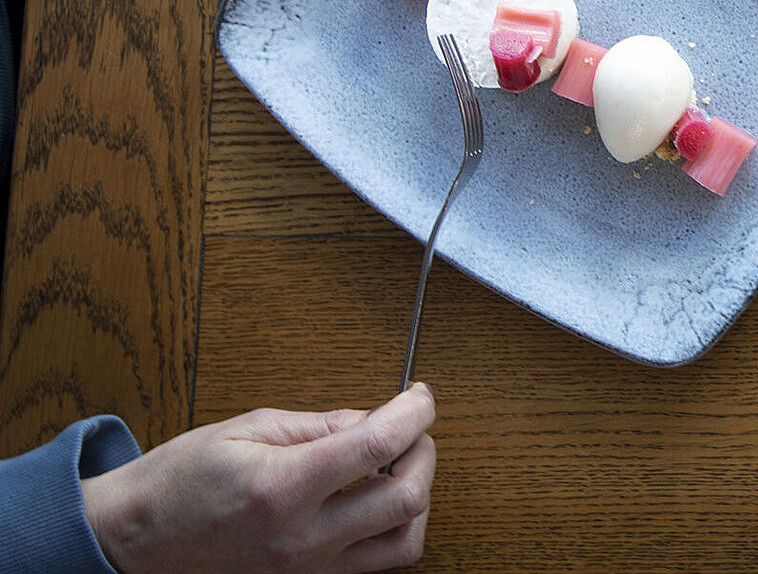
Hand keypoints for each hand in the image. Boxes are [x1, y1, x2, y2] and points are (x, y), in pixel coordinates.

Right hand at [80, 383, 436, 573]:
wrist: (136, 539)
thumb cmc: (180, 481)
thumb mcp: (247, 429)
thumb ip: (321, 425)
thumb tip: (377, 418)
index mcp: (280, 489)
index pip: (376, 447)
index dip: (412, 413)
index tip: (419, 398)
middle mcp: (301, 538)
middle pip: (407, 500)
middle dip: (424, 453)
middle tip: (411, 430)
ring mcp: (308, 570)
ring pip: (406, 542)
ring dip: (417, 498)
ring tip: (396, 467)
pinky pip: (376, 561)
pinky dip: (392, 527)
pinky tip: (374, 499)